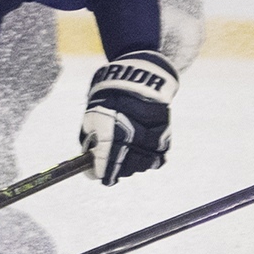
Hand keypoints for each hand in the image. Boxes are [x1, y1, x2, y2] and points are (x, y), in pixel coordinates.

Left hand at [79, 50, 177, 184]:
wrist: (136, 78)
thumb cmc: (109, 97)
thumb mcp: (91, 118)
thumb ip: (90, 141)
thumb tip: (89, 160)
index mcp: (111, 137)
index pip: (104, 169)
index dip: (98, 174)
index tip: (96, 174)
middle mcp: (131, 141)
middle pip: (124, 170)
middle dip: (115, 169)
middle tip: (111, 164)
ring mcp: (150, 139)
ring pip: (142, 166)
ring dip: (133, 164)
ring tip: (128, 155)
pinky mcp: (164, 135)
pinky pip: (159, 157)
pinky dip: (151, 158)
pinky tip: (144, 150)